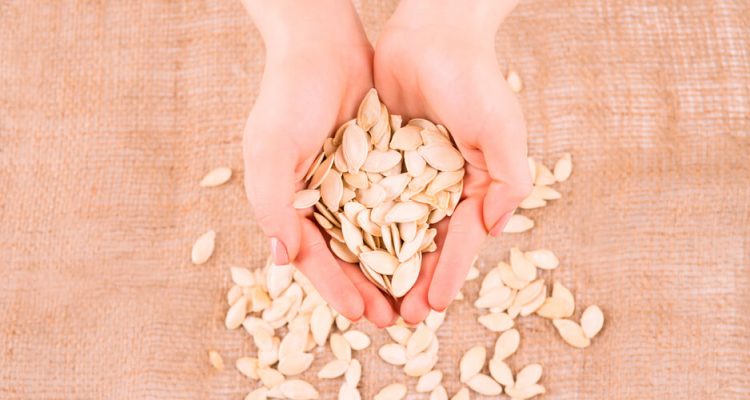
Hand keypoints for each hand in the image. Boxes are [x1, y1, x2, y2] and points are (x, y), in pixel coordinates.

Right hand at [242, 1, 396, 326]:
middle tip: (397, 320)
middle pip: (350, 255)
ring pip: (378, 235)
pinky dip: (413, 226)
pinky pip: (399, 203)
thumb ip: (272, 206)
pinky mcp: (381, 163)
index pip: (315, 258)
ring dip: (396, 267)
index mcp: (291, 204)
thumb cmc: (287, 98)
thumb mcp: (271, 152)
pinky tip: (432, 248)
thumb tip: (282, 262)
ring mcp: (353, 183)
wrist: (322, 46)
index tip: (362, 315)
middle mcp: (322, 199)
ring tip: (418, 296)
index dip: (336, 289)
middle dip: (371, 289)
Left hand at [374, 0, 531, 322]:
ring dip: (383, 265)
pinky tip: (344, 251)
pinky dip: (358, 226)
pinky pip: (367, 198)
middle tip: (397, 320)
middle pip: (425, 244)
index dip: (445, 275)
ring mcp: (409, 173)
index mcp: (475, 186)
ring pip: (393, 229)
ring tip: (370, 299)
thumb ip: (509, 180)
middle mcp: (442, 185)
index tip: (429, 309)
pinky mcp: (380, 156)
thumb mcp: (500, 128)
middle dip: (412, 282)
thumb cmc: (473, 77)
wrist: (433, 31)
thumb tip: (492, 228)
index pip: (458, 241)